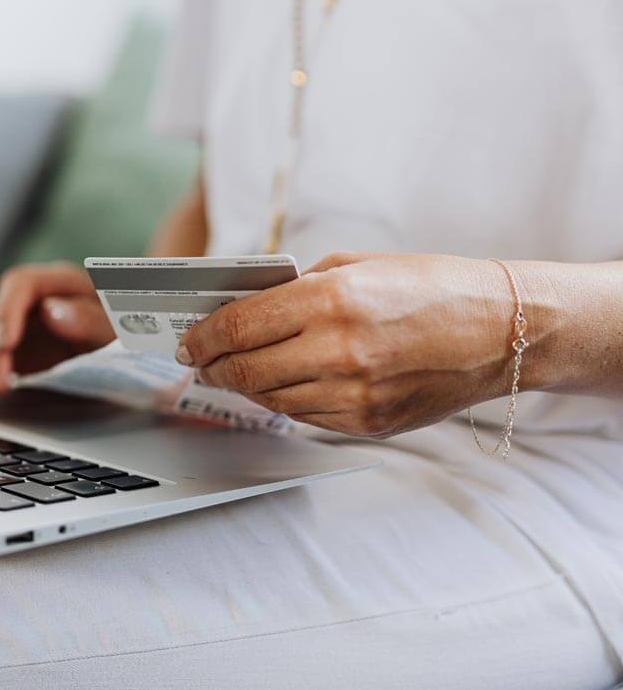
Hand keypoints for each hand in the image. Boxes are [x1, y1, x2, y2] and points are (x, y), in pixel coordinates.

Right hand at [0, 262, 114, 395]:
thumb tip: (52, 312)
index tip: (5, 344)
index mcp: (56, 281)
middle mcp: (26, 296)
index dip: (7, 312)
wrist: (123, 336)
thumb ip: (89, 319)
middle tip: (0, 385)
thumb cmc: (122, 326)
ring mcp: (9, 317)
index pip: (20, 284)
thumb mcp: (118, 325)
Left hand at [176, 253, 519, 437]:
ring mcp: (355, 394)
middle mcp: (340, 351)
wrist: (501, 330)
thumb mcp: (357, 266)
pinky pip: (304, 416)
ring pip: (269, 398)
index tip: (188, 340)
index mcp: (332, 300)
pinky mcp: (368, 424)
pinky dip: (283, 401)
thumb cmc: (430, 287)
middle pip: (244, 370)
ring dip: (244, 386)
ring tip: (233, 372)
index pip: (239, 326)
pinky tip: (280, 385)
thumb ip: (297, 288)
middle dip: (212, 366)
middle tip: (199, 362)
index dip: (202, 337)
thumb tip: (241, 308)